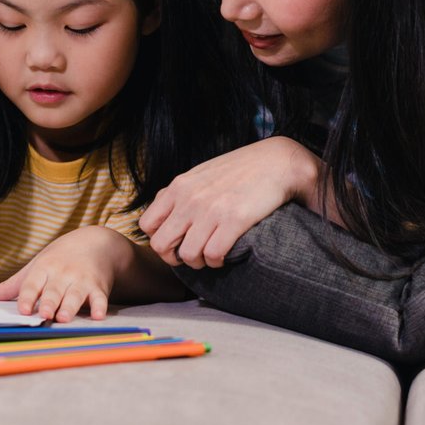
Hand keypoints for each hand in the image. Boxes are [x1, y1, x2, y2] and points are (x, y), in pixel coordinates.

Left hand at [0, 226, 130, 322]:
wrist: (95, 243)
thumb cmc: (60, 258)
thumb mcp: (35, 267)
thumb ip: (12, 285)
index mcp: (44, 269)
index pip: (32, 284)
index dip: (28, 297)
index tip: (23, 309)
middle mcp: (63, 274)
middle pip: (54, 290)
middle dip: (50, 302)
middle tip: (45, 314)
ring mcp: (82, 280)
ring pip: (76, 295)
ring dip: (70, 306)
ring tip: (64, 317)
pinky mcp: (99, 287)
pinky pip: (100, 298)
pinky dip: (100, 307)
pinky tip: (99, 315)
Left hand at [139, 136, 319, 268]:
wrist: (277, 161)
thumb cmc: (241, 169)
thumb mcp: (202, 174)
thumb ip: (181, 192)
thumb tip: (164, 213)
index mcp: (179, 186)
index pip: (146, 225)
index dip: (159, 239)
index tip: (176, 241)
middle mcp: (190, 198)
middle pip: (161, 245)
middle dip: (174, 257)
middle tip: (191, 255)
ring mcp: (211, 210)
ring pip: (188, 255)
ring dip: (199, 262)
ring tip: (211, 255)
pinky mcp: (234, 220)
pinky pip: (213, 255)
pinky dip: (217, 261)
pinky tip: (225, 254)